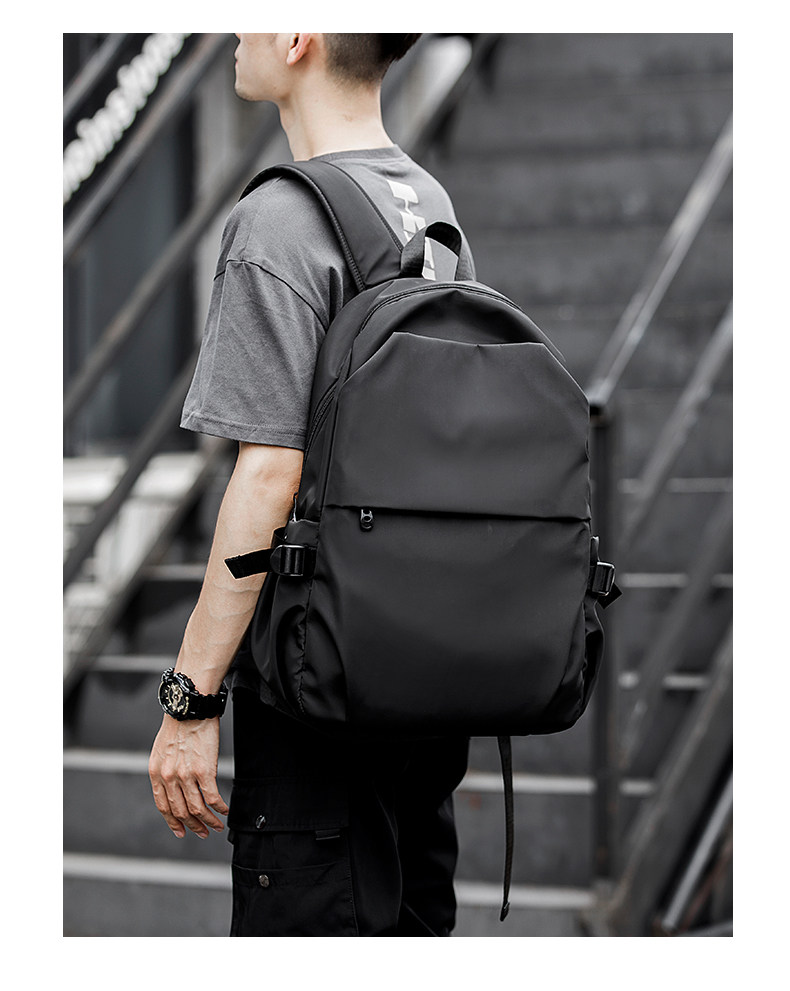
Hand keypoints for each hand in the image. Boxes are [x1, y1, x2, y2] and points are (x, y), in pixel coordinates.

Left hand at [148, 715, 228, 838]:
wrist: (189, 706)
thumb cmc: (179, 723)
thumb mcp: (161, 749)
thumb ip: (164, 769)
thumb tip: (172, 785)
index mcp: (155, 773)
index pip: (163, 806)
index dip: (173, 822)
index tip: (182, 831)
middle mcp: (168, 777)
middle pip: (181, 812)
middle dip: (193, 826)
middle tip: (203, 833)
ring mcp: (186, 775)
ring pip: (197, 809)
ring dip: (208, 821)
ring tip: (216, 826)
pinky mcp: (204, 771)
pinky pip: (212, 798)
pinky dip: (219, 808)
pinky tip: (224, 810)